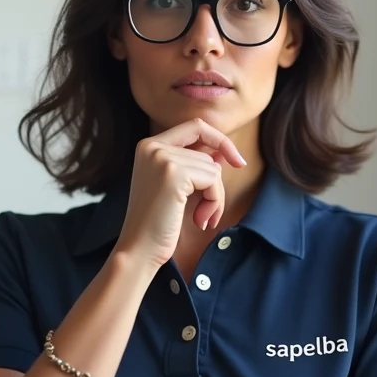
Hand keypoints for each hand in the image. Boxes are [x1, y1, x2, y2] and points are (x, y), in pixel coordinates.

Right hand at [113, 117, 246, 271]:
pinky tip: (199, 220)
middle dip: (215, 185)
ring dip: (215, 198)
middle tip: (209, 212)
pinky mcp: (173, 172)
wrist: (139, 249)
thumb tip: (223, 153)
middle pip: (208, 154)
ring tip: (200, 218)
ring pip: (213, 169)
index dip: (220, 140)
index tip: (237, 161)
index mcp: (149, 146)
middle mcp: (153, 146)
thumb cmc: (157, 223)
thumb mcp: (176, 188)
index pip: (196, 127)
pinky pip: (213, 180)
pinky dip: (214, 202)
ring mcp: (162, 158)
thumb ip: (195, 165)